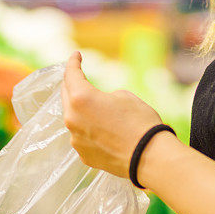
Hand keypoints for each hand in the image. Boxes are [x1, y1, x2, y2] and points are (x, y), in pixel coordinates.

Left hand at [62, 51, 163, 179]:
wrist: (148, 157)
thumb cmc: (140, 122)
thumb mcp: (123, 96)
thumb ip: (102, 96)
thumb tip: (97, 105)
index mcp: (80, 99)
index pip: (71, 75)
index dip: (73, 62)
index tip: (76, 56)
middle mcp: (72, 119)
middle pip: (66, 97)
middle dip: (73, 85)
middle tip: (80, 77)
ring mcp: (75, 140)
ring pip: (73, 119)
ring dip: (81, 110)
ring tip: (95, 107)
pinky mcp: (83, 155)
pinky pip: (82, 137)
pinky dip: (88, 130)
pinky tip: (102, 130)